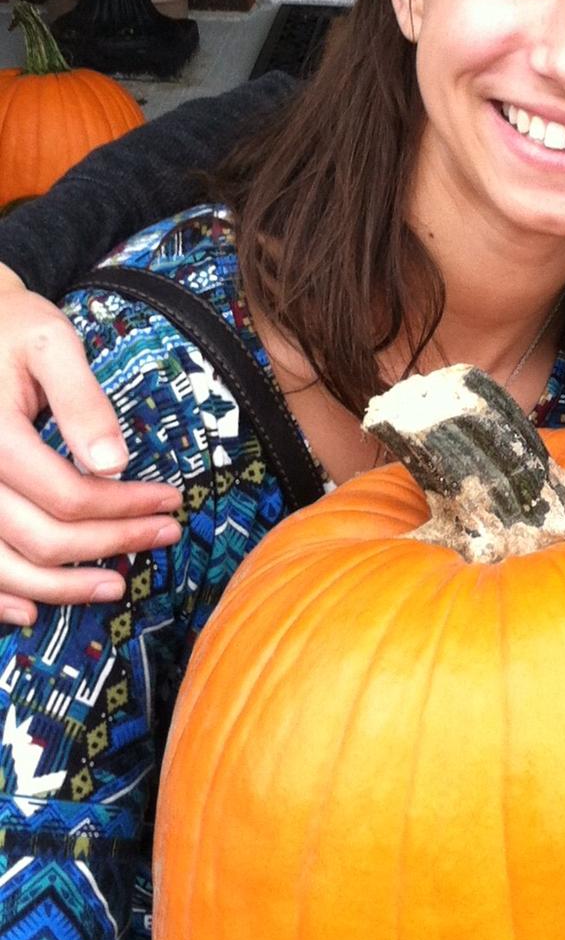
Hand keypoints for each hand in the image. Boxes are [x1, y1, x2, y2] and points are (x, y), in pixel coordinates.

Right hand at [0, 265, 180, 626]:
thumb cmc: (10, 329)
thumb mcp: (51, 344)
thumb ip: (81, 401)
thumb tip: (114, 462)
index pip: (68, 494)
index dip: (126, 507)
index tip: (173, 501)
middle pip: (41, 538)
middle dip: (110, 543)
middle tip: (165, 536)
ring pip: (3, 566)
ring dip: (61, 586)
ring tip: (117, 584)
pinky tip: (34, 611)